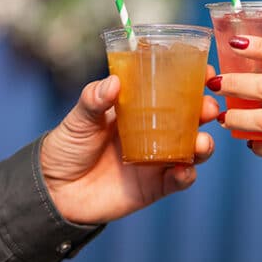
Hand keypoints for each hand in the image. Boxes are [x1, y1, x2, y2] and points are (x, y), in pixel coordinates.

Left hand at [41, 67, 218, 224]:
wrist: (54, 190)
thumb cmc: (67, 147)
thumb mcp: (79, 118)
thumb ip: (94, 99)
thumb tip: (114, 82)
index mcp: (140, 109)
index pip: (173, 90)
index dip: (192, 81)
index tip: (205, 71)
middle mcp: (154, 132)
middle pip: (191, 119)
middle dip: (205, 111)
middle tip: (206, 108)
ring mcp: (157, 159)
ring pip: (192, 150)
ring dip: (203, 144)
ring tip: (201, 142)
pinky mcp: (155, 186)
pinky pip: (179, 180)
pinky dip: (187, 175)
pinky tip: (184, 169)